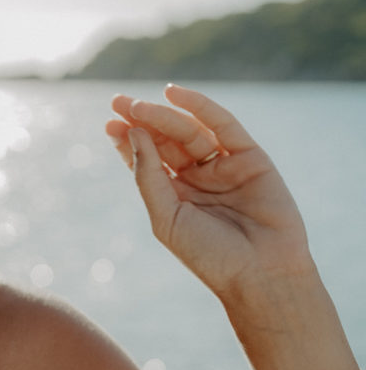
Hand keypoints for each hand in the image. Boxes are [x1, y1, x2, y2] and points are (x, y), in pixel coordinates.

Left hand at [106, 83, 313, 300]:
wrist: (261, 275)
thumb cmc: (209, 255)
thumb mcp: (166, 216)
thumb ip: (149, 175)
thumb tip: (133, 133)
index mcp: (176, 195)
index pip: (148, 160)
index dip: (128, 141)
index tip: (109, 124)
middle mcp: (199, 178)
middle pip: (165, 141)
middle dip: (141, 120)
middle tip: (118, 102)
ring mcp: (224, 166)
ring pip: (189, 131)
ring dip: (163, 115)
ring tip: (137, 105)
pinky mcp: (251, 157)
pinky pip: (223, 125)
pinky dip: (200, 106)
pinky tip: (175, 93)